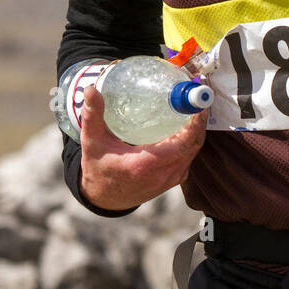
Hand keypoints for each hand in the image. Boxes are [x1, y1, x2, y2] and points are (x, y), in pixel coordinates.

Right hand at [77, 85, 207, 209]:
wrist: (105, 198)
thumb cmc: (99, 169)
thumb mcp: (93, 142)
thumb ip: (93, 116)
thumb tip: (90, 90)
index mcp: (144, 165)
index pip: (182, 145)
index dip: (194, 124)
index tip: (196, 103)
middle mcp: (162, 175)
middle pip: (192, 145)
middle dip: (198, 121)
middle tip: (194, 97)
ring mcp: (170, 179)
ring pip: (192, 151)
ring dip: (195, 130)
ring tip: (191, 106)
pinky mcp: (172, 180)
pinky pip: (188, 157)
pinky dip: (190, 141)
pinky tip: (185, 125)